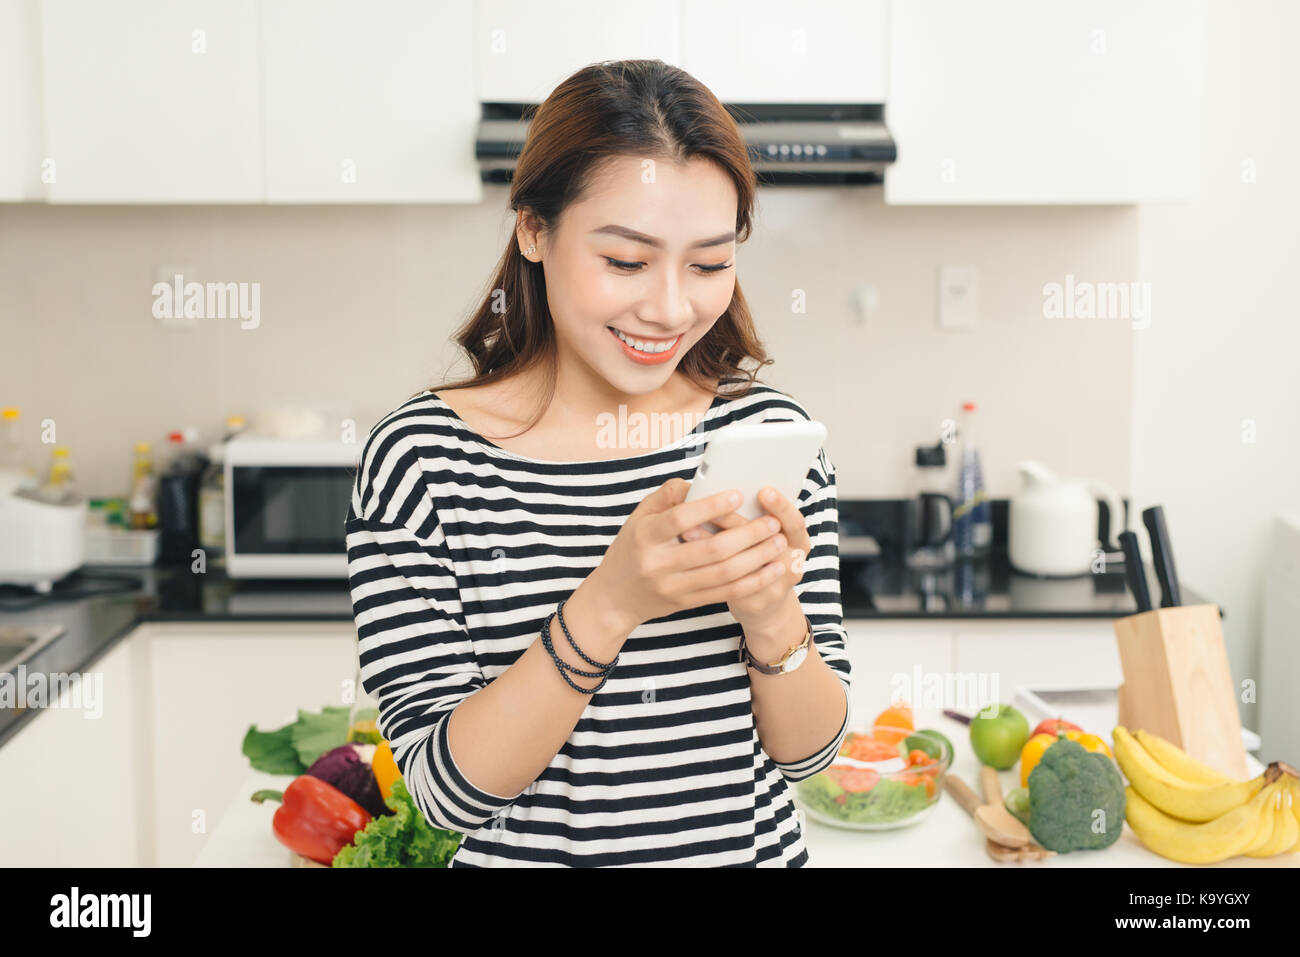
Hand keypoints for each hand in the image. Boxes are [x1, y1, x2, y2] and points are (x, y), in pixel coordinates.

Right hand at [585, 478, 793, 631]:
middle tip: (772, 522)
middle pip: (711, 549)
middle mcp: (658, 563)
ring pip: (724, 573)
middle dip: (747, 535)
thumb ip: (667, 496)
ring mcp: (673, 586)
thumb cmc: (631, 548)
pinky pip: (726, 593)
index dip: (711, 507)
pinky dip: (753, 581)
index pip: (681, 519)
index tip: (737, 495)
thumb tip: (699, 480)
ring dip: (757, 558)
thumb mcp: (639, 517)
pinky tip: (772, 570)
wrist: (614, 598)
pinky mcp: (686, 603)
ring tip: (779, 543)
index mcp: (646, 535)